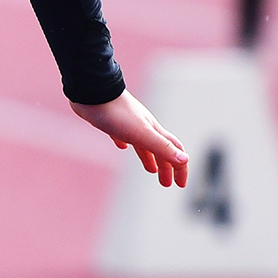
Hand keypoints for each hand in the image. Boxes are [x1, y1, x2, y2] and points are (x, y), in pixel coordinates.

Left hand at [70, 90, 189, 188]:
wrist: (92, 92)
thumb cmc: (116, 113)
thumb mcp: (141, 133)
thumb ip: (162, 146)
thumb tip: (185, 159)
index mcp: (153, 130)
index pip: (174, 150)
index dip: (180, 168)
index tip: (180, 185)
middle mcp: (144, 126)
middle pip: (160, 149)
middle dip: (166, 167)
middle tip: (166, 184)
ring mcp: (128, 124)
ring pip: (144, 143)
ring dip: (150, 158)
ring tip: (151, 170)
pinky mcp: (111, 122)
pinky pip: (122, 135)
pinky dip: (126, 143)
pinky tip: (122, 146)